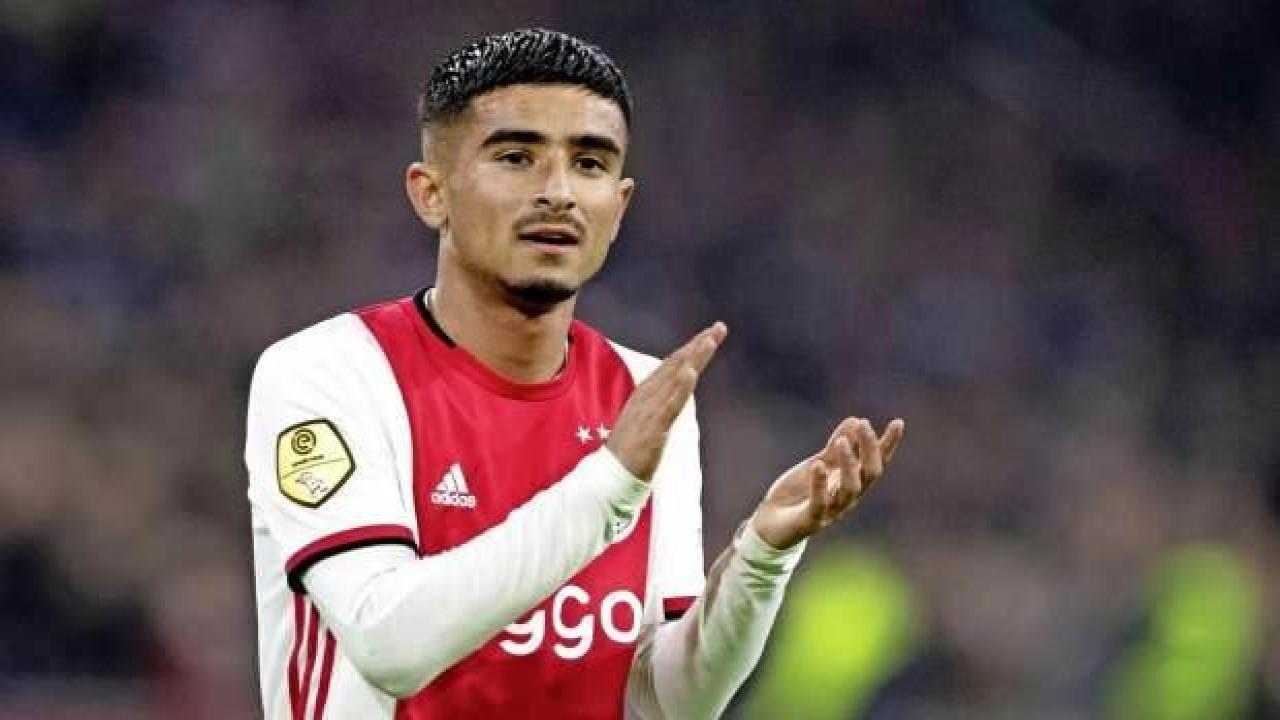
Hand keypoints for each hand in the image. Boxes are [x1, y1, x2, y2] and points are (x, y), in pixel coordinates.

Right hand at [607, 323, 726, 481]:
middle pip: (676, 364)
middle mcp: (647, 396)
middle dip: (698, 345)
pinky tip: (692, 372)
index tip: (709, 334)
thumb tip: (673, 395)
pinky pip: (670, 404)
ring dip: (693, 357)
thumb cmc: (627, 452)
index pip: (671, 365)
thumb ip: (658, 405)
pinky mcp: (654, 427)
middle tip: (719, 327)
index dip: (691, 348)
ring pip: (675, 378)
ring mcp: (650, 410)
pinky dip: (681, 387)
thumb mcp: (644, 420)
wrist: (609, 477)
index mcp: (645, 394)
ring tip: (709, 339)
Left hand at [751, 417, 904, 548]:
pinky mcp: (811, 520)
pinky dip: (820, 485)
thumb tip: (855, 420)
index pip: (876, 462)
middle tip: (864, 424)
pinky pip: (820, 503)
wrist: (771, 524)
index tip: (898, 423)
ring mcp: (832, 510)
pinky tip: (818, 465)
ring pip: (851, 489)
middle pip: (869, 474)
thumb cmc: (798, 493)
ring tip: (841, 441)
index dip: (888, 444)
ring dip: (848, 464)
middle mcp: (847, 497)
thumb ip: (835, 448)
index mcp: (851, 482)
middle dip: (870, 449)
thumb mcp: (818, 464)